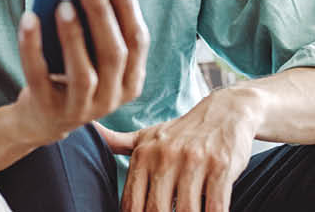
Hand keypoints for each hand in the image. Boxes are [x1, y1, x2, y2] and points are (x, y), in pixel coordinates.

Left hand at [11, 0, 148, 144]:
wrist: (43, 118)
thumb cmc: (71, 72)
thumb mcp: (91, 55)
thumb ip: (96, 27)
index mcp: (131, 80)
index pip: (138, 41)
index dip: (128, 6)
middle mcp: (112, 97)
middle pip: (113, 53)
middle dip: (101, 12)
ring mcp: (82, 107)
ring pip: (83, 71)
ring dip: (73, 34)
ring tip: (62, 2)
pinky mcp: (48, 108)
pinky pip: (39, 74)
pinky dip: (32, 45)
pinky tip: (28, 18)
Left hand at [99, 86, 263, 211]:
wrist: (225, 112)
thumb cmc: (181, 132)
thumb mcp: (147, 135)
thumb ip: (118, 142)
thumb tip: (89, 131)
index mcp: (143, 155)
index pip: (131, 202)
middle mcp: (164, 157)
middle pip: (156, 210)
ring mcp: (193, 161)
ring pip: (186, 210)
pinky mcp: (221, 166)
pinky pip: (215, 205)